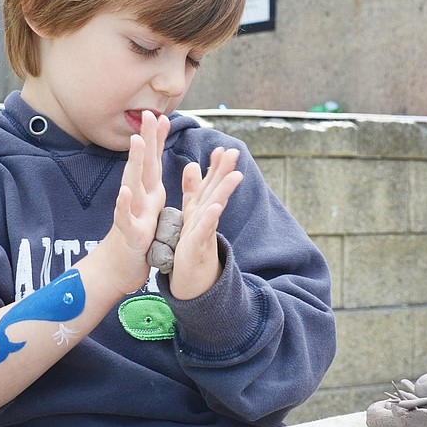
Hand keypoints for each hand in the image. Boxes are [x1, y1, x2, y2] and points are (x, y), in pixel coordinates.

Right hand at [103, 111, 168, 293]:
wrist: (116, 270)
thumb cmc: (135, 239)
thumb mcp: (148, 209)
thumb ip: (150, 187)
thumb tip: (155, 168)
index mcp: (147, 194)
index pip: (153, 162)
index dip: (157, 139)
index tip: (162, 115)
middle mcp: (138, 200)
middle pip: (142, 165)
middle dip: (147, 139)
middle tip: (148, 114)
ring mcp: (131, 214)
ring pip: (133, 185)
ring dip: (134, 163)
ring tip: (136, 141)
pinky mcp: (129, 234)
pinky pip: (125, 219)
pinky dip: (123, 206)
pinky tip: (123, 193)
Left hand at [169, 147, 242, 299]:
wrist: (190, 278)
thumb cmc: (190, 244)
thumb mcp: (190, 213)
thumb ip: (192, 189)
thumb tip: (193, 164)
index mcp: (202, 208)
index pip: (210, 184)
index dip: (216, 167)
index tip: (222, 148)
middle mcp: (206, 218)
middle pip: (217, 192)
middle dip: (225, 172)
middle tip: (234, 152)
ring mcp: (203, 231)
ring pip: (215, 208)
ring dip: (225, 192)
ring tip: (236, 176)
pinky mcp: (196, 246)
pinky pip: (203, 231)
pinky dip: (209, 219)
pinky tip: (216, 207)